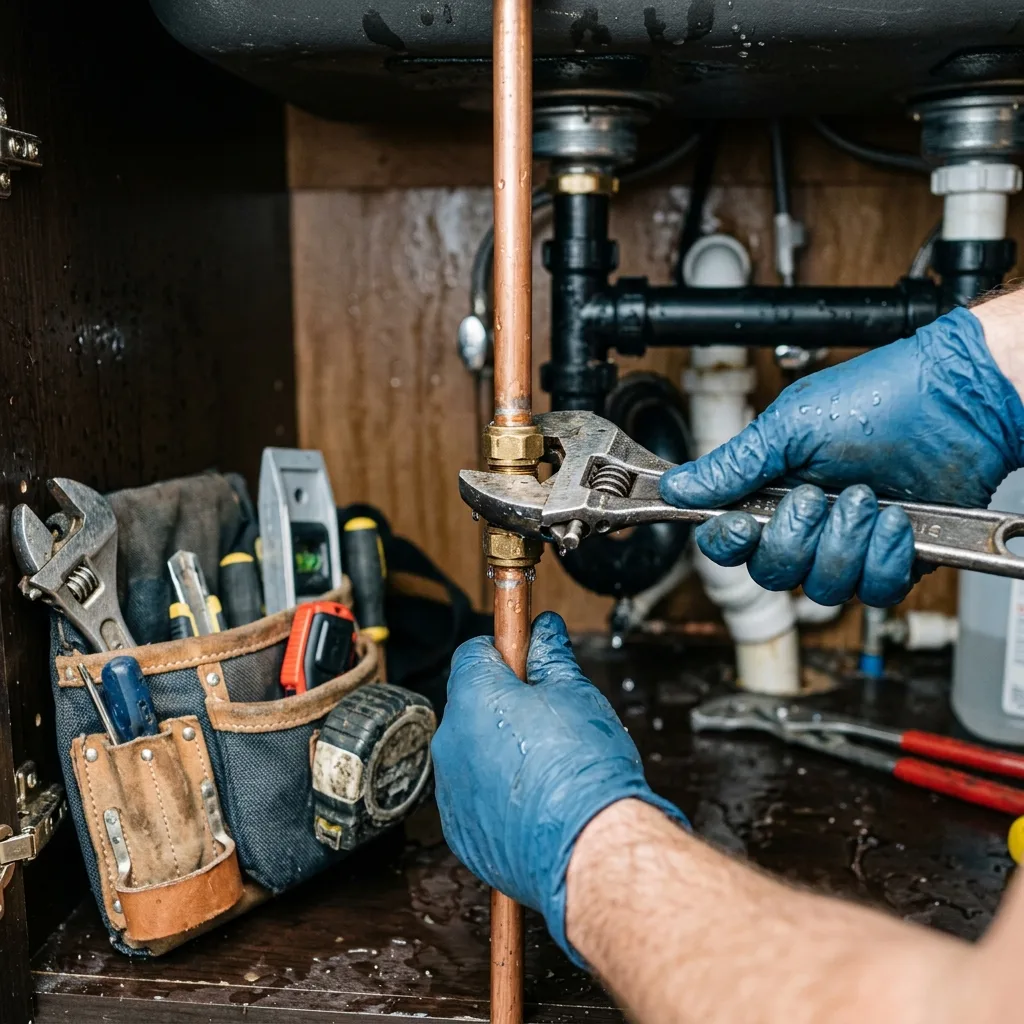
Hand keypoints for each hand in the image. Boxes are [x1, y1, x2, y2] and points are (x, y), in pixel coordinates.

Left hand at [431, 612, 685, 961]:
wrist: (588, 849)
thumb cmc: (583, 771)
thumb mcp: (575, 694)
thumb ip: (551, 656)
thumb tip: (544, 630)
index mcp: (473, 699)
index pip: (473, 653)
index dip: (505, 653)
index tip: (529, 662)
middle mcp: (451, 742)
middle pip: (472, 704)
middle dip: (505, 704)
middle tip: (550, 719)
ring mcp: (451, 790)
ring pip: (473, 752)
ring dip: (500, 750)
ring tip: (549, 767)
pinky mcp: (460, 831)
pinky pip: (475, 797)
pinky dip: (498, 795)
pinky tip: (537, 801)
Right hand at [660, 307, 1023, 606]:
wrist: (957, 402)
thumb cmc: (880, 397)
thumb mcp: (791, 425)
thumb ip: (733, 465)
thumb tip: (678, 486)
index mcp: (771, 489)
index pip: (727, 541)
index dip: (728, 543)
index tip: (740, 525)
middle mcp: (806, 523)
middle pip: (771, 573)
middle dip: (795, 538)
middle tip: (816, 497)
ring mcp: (849, 544)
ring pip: (823, 588)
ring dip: (845, 544)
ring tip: (866, 499)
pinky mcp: (892, 560)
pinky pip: (874, 592)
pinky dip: (885, 558)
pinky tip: (896, 522)